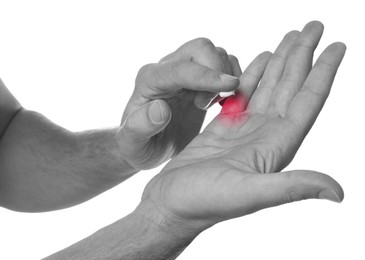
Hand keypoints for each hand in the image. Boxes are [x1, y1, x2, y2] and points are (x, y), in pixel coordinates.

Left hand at [117, 39, 241, 169]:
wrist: (148, 145)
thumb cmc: (138, 146)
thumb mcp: (132, 144)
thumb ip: (140, 127)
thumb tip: (160, 109)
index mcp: (148, 81)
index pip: (180, 69)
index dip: (206, 75)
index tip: (231, 85)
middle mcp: (166, 69)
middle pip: (200, 48)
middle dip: (216, 72)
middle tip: (210, 105)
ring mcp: (184, 71)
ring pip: (215, 53)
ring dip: (225, 76)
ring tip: (213, 105)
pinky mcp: (199, 78)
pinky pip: (224, 64)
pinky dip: (232, 79)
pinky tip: (223, 102)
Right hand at [140, 21, 345, 233]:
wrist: (171, 204)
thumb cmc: (203, 203)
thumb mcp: (248, 194)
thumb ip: (291, 188)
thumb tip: (338, 193)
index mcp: (275, 146)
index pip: (306, 102)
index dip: (323, 73)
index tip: (336, 45)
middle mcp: (265, 136)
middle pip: (290, 88)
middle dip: (303, 56)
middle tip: (314, 26)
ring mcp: (245, 130)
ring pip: (269, 88)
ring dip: (282, 62)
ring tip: (292, 37)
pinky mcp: (224, 128)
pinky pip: (244, 95)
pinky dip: (253, 75)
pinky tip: (260, 61)